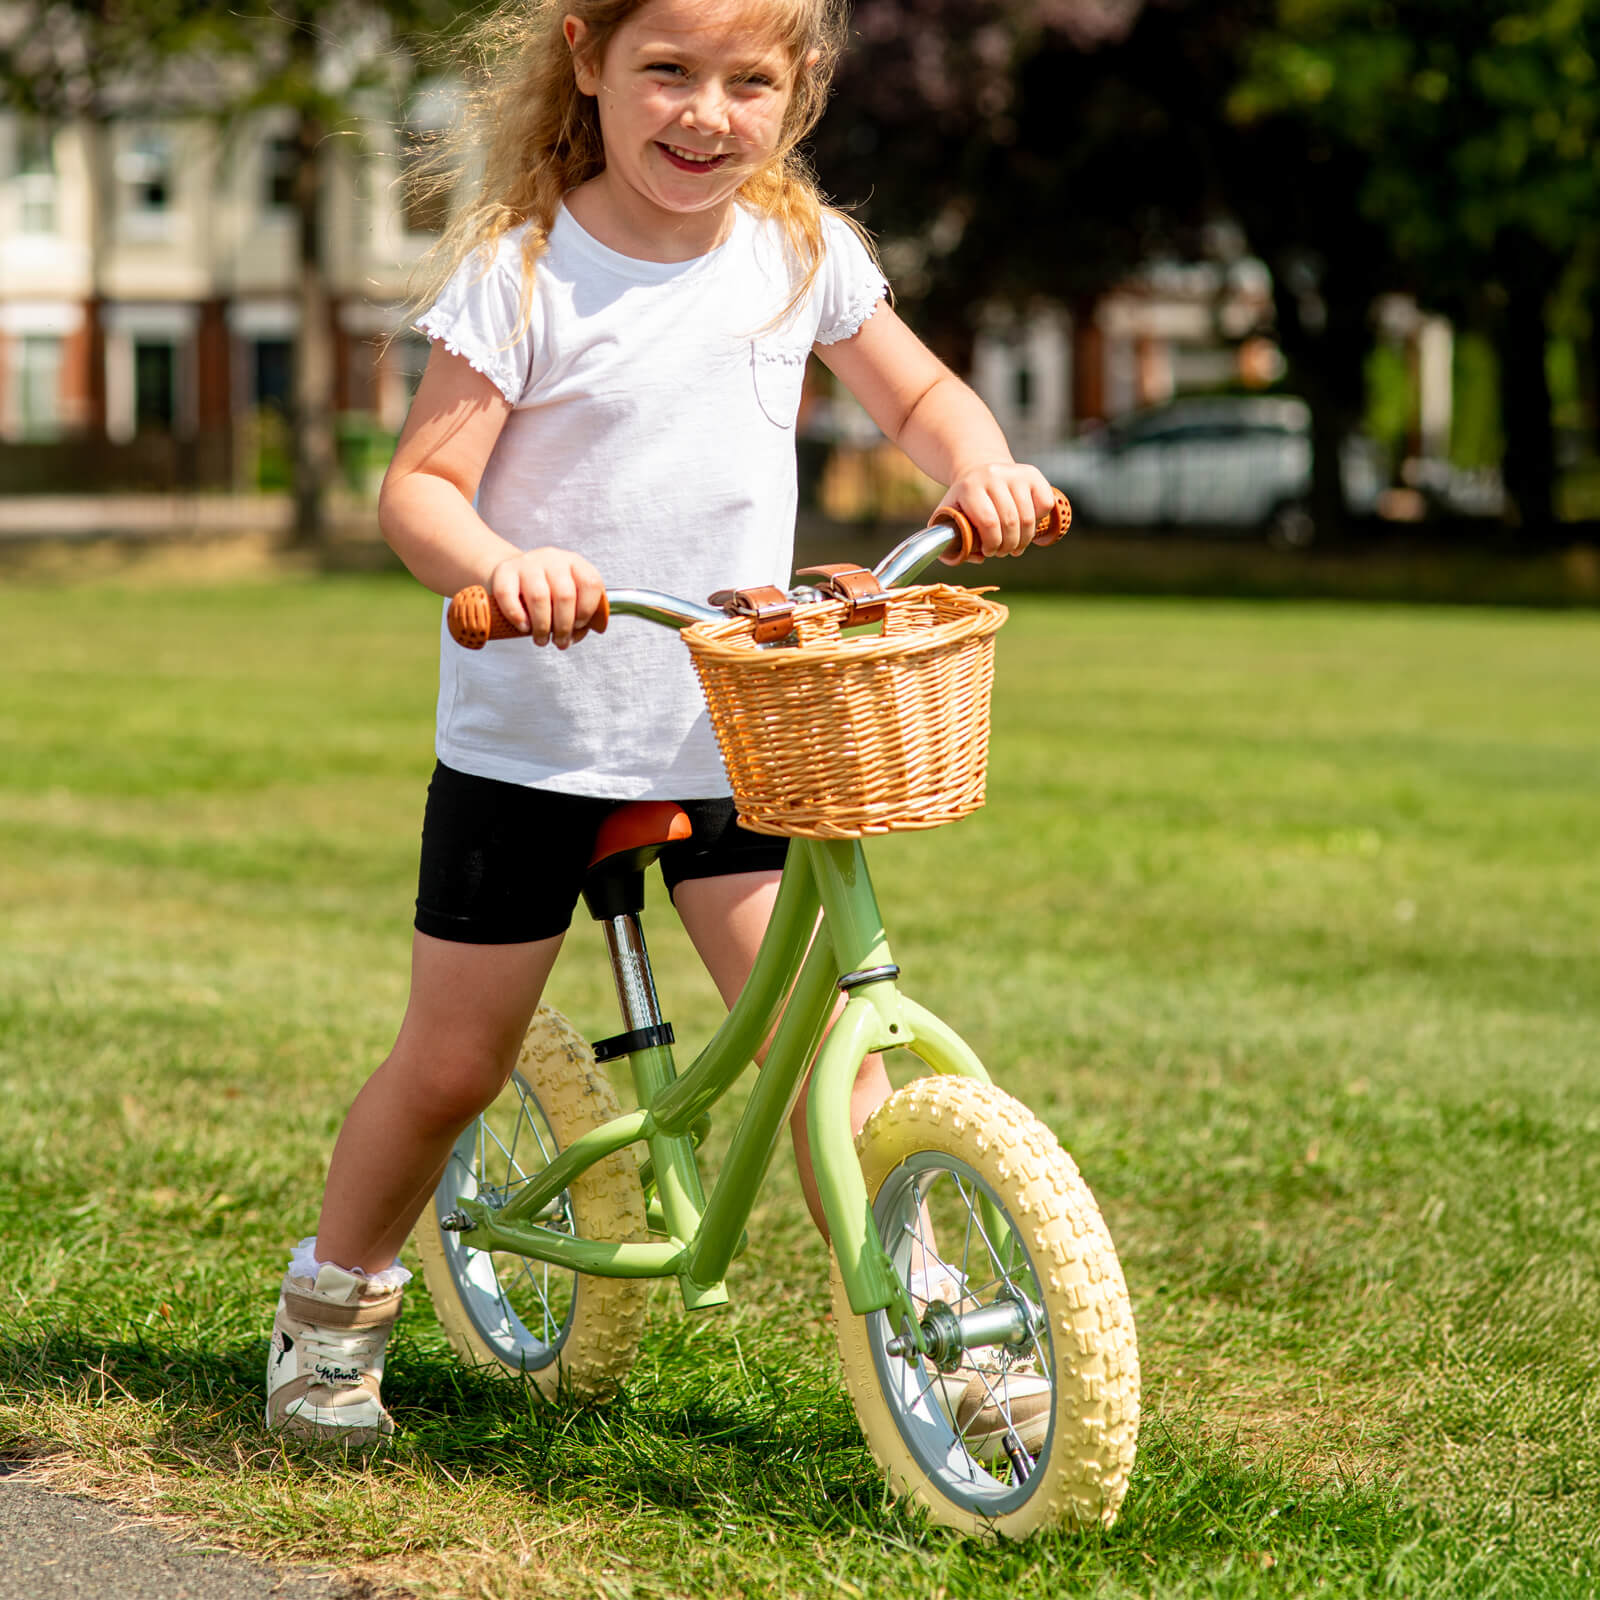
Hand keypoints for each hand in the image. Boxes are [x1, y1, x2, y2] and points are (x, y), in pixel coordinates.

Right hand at [489, 547, 605, 647]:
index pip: (590, 583)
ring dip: (542, 626)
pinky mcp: (504, 571)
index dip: (587, 610)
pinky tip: (523, 626)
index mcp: (575, 564)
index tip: (578, 626)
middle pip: (565, 595)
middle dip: (563, 626)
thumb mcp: (568, 599)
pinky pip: (508, 595)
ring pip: (539, 597)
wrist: (513, 576)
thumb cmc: (546, 592)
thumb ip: (579, 617)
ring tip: (541, 639)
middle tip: (559, 641)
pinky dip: (517, 616)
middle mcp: (553, 559)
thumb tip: (574, 636)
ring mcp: (528, 563)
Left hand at [937, 463, 1056, 563]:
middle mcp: (993, 476)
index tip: (989, 552)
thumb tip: (978, 557)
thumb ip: (953, 542)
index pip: (988, 522)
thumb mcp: (949, 518)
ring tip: (1015, 545)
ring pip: (1029, 517)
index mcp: (969, 488)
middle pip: (1010, 522)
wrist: (978, 473)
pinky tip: (1026, 524)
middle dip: (1008, 545)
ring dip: (1023, 539)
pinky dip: (1039, 521)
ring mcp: (1014, 473)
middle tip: (1003, 552)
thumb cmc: (964, 503)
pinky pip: (1045, 505)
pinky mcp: (1032, 474)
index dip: (992, 544)